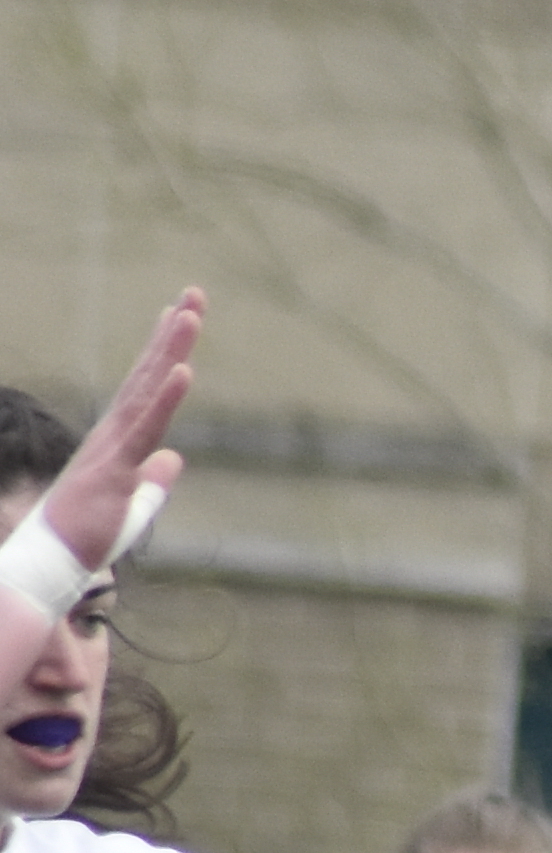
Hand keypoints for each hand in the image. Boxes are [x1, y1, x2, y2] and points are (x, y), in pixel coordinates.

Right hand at [0, 294, 192, 682]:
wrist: (55, 559)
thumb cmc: (89, 534)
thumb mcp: (135, 504)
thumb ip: (155, 480)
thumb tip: (175, 458)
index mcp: (120, 440)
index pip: (148, 387)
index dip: (166, 350)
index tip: (181, 314)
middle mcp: (115, 433)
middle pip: (149, 374)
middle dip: (172, 334)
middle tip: (195, 293)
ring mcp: (113, 447)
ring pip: (147, 390)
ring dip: (169, 352)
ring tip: (189, 314)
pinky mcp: (115, 467)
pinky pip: (144, 427)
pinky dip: (164, 399)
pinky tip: (182, 371)